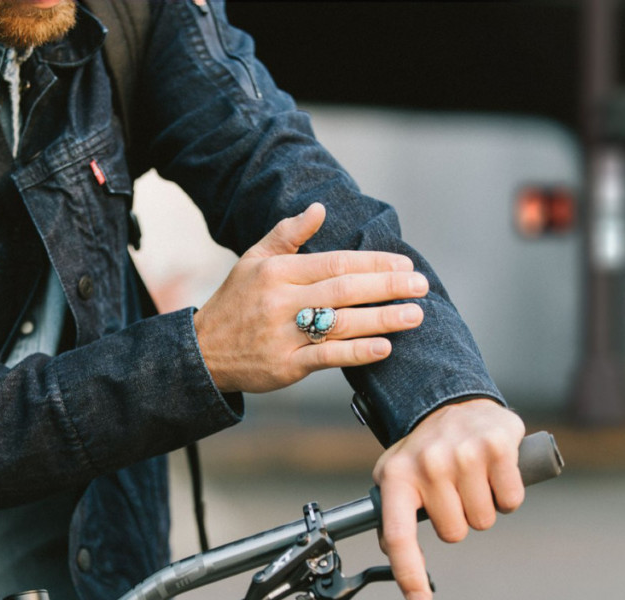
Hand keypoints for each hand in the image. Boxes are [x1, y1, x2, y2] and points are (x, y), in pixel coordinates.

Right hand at [194, 203, 428, 392]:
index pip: (335, 262)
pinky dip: (357, 352)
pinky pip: (327, 358)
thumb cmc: (235, 301)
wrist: (202, 352)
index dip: (373, 262)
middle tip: (421, 285)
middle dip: (387, 286)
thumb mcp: (253, 260)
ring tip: (415, 315)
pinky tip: (384, 347)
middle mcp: (281, 301)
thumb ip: (287, 233)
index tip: (404, 263)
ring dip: (382, 319)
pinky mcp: (285, 366)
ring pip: (341, 323)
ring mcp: (283, 335)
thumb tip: (319, 208)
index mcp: (277, 271)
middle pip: (344, 290)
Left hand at [372, 398, 525, 599]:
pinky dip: (507, 495)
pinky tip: (494, 472)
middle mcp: (428, 464)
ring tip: (471, 478)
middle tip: (453, 491)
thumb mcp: (396, 473)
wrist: (453, 402)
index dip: (409, 573)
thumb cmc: (424, 447)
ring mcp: (463, 454)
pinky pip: (511, 501)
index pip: (399, 536)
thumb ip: (390, 513)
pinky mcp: (496, 447)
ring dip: (482, 506)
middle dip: (458, 519)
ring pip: (484, 520)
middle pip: (454, 533)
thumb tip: (389, 552)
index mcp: (397, 476)